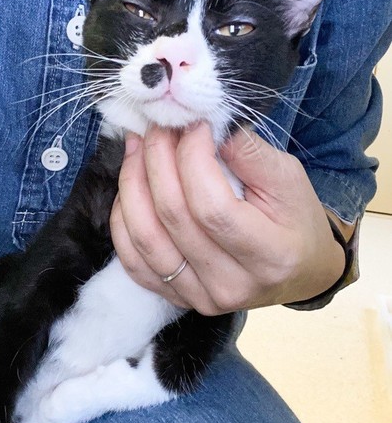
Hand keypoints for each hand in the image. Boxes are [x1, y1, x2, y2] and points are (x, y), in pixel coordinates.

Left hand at [110, 123, 345, 314]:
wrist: (298, 268)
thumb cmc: (295, 218)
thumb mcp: (288, 178)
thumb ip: (248, 152)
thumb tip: (202, 126)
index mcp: (269, 255)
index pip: (212, 206)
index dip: (192, 158)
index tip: (193, 126)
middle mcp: (231, 285)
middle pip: (173, 217)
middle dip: (158, 160)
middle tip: (159, 127)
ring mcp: (200, 296)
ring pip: (145, 238)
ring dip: (132, 184)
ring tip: (138, 148)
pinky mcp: (176, 297)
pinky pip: (133, 260)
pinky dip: (123, 219)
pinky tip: (131, 188)